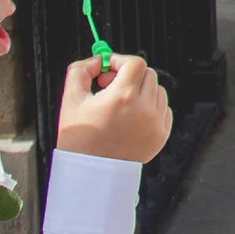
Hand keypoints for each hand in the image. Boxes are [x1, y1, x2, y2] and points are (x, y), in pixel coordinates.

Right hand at [55, 53, 172, 163]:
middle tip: (110, 86)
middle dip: (129, 75)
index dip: (120, 61)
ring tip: (121, 105)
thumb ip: (81, 70)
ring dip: (141, 91)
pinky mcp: (161, 136)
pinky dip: (150, 108)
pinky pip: (163, 110)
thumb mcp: (71, 100)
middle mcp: (144, 108)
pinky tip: (131, 117)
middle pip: (147, 74)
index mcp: (123, 96)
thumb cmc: (80, 140)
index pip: (134, 63)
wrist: (91, 174)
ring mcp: (156, 123)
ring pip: (157, 91)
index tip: (108, 70)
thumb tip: (98, 60)